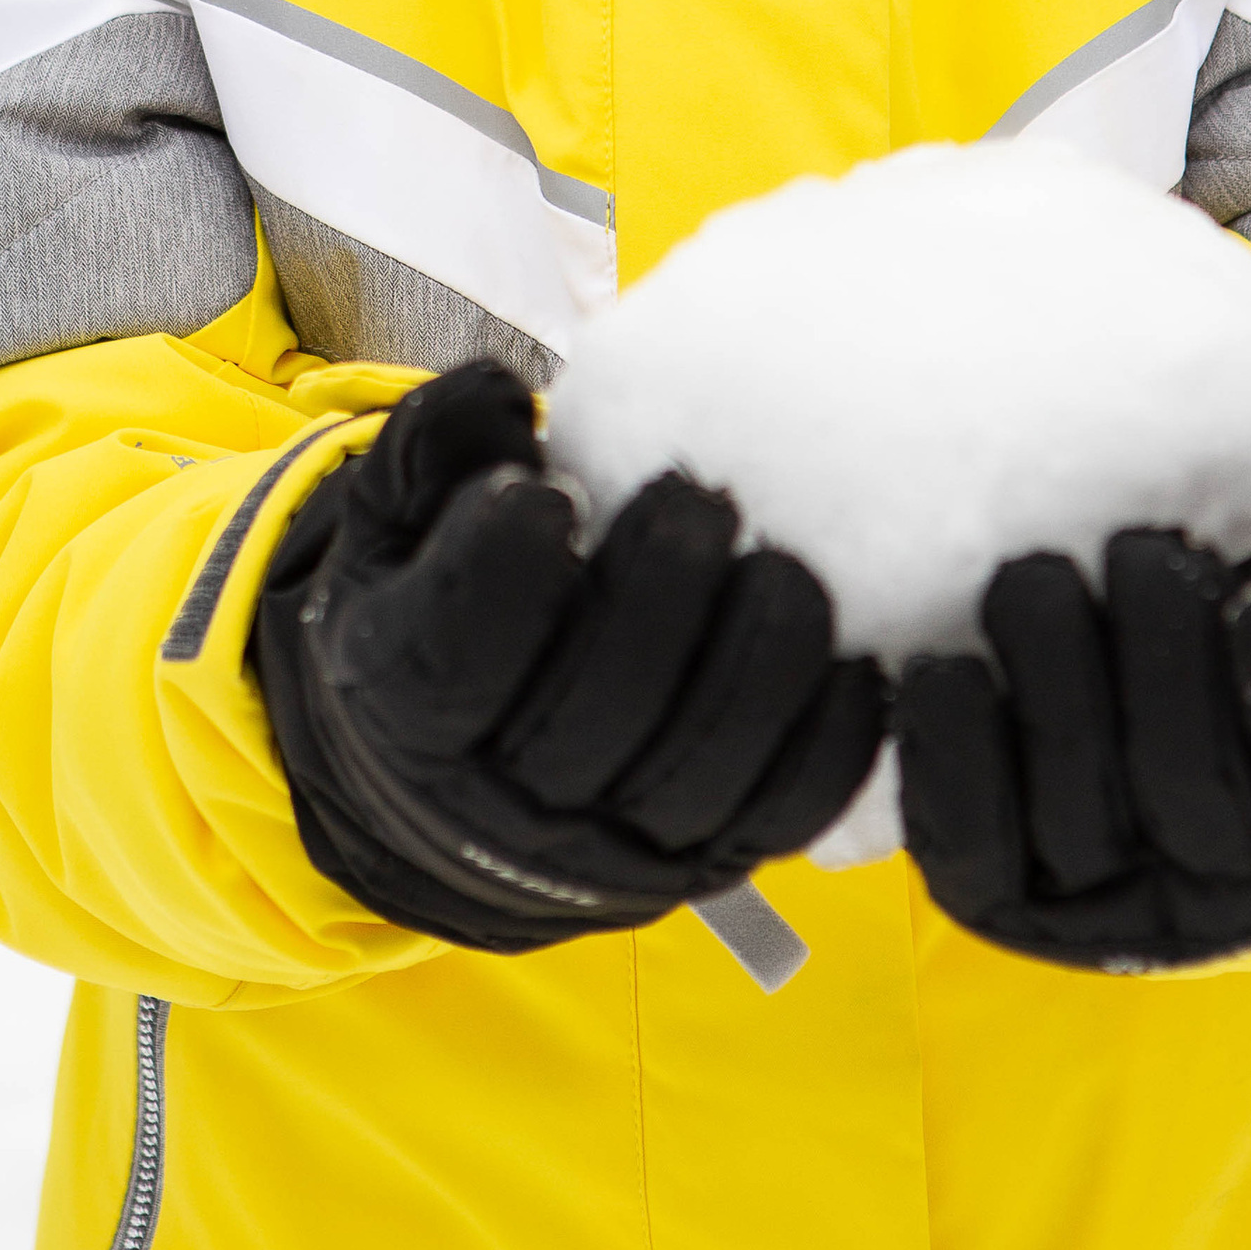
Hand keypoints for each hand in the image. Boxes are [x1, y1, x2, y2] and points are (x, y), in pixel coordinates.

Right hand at [255, 361, 886, 952]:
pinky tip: (853, 658)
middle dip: (656, 600)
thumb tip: (503, 390)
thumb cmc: (437, 603)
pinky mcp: (709, 859)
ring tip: (785, 569)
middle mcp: (506, 805)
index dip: (502, 575)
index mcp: (409, 710)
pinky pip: (785, 814)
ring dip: (756, 667)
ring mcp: (616, 847)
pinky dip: (831, 740)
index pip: (451, 659)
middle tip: (698, 497)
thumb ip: (434, 446)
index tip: (549, 492)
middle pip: (589, 719)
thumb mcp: (397, 522)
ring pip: (698, 775)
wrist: (458, 782)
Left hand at [894, 445, 1250, 968]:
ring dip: (1056, 696)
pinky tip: (941, 673)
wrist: (1159, 644)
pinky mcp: (1006, 890)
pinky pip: (973, 851)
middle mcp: (1237, 880)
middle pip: (1195, 796)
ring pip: (1083, 824)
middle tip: (1138, 554)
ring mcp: (1115, 896)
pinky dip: (954, 761)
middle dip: (1162, 669)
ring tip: (1033, 580)